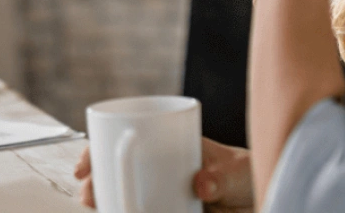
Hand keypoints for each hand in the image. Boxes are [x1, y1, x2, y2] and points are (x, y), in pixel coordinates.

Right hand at [74, 137, 252, 211]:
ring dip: (109, 204)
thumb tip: (201, 184)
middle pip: (116, 172)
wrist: (258, 197)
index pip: (126, 139)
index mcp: (169, 146)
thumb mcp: (236, 172)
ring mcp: (161, 195)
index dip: (99, 150)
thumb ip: (222, 177)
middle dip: (96, 184)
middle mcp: (159, 170)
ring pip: (124, 198)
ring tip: (102, 209)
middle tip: (90, 196)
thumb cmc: (245, 175)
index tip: (86, 165)